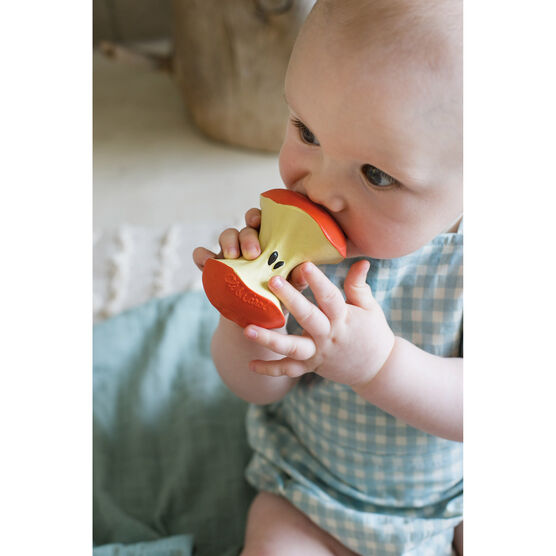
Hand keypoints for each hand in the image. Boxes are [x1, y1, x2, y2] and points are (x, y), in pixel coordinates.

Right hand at [192, 207, 307, 290]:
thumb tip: (302, 268)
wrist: (258, 322)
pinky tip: (207, 262)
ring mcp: (229, 255)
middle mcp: (248, 244)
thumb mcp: (291, 290)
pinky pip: (202, 255)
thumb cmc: (278, 298)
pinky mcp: (214, 268)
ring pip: (226, 236)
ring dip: (228, 242)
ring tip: (232, 257)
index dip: (258, 216)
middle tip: (253, 254)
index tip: (258, 222)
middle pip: (245, 229)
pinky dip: (202, 256)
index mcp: (269, 242)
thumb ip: (298, 279)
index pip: (263, 221)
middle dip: (247, 237)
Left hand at [243, 260, 395, 386]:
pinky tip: (250, 365)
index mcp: (343, 319)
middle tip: (272, 281)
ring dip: (270, 340)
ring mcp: (318, 354)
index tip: (305, 265)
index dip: (318, 281)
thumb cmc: (373, 332)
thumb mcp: (369, 307)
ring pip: (292, 348)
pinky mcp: (310, 367)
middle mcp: (328, 336)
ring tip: (247, 330)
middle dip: (291, 300)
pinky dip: (269, 369)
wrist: (377, 369)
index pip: (330, 297)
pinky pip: (288, 370)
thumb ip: (359, 285)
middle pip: (308, 318)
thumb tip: (361, 260)